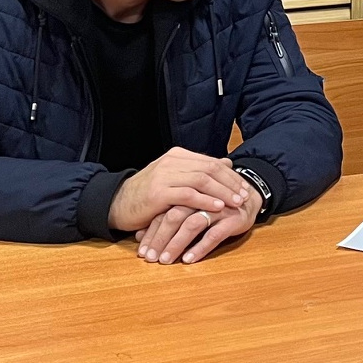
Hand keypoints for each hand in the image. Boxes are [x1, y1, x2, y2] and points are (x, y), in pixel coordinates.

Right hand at [106, 147, 250, 232]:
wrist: (118, 203)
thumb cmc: (149, 194)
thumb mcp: (175, 179)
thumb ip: (199, 170)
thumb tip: (227, 163)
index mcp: (177, 156)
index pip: (211, 162)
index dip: (230, 175)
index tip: (245, 187)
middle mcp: (172, 161)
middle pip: (210, 169)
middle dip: (230, 183)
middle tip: (245, 195)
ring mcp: (164, 175)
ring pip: (202, 180)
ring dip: (223, 192)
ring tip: (236, 202)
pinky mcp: (158, 193)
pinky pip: (188, 195)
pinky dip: (205, 201)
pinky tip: (217, 207)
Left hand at [134, 187, 262, 264]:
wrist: (249, 197)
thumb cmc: (213, 205)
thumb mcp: (188, 210)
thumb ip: (165, 219)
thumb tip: (138, 235)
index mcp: (187, 193)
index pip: (164, 211)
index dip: (151, 231)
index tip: (141, 250)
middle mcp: (200, 199)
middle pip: (174, 216)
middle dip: (160, 239)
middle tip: (150, 258)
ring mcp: (218, 208)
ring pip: (192, 225)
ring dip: (177, 243)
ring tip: (166, 260)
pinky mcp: (233, 219)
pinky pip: (215, 234)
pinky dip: (200, 247)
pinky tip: (189, 259)